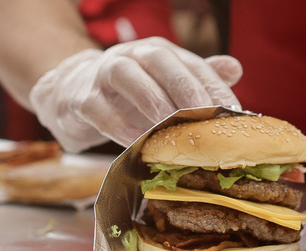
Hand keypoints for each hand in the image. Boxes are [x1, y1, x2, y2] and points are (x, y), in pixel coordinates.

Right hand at [29, 37, 242, 152]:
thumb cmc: (127, 93)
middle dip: (183, 86)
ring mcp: (103, 75)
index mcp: (158, 53)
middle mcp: (132, 56)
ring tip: (170, 127)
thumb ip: (196, 77)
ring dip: (151, 102)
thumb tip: (235, 69)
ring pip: (127, 78)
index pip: (190, 63)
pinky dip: (120, 128)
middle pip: (160, 61)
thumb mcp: (162, 84)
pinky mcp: (82, 100)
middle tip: (203, 113)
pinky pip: (101, 111)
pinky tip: (138, 143)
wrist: (70, 92)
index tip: (232, 112)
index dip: (213, 86)